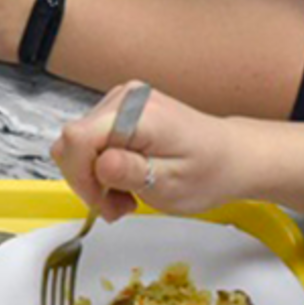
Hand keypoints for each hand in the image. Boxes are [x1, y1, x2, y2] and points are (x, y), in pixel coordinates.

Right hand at [51, 82, 243, 221]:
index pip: (77, 138)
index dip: (79, 175)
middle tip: (116, 205)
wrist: (231, 157)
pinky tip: (124, 179)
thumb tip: (100, 163)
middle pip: (71, 142)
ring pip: (76, 145)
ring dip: (93, 178)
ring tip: (125, 195)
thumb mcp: (172, 184)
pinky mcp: (118, 111)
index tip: (100, 200)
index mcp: (139, 113)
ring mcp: (120, 102)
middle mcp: (125, 99)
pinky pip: (89, 142)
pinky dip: (100, 168)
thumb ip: (131, 172)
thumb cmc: (209, 171)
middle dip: (86, 181)